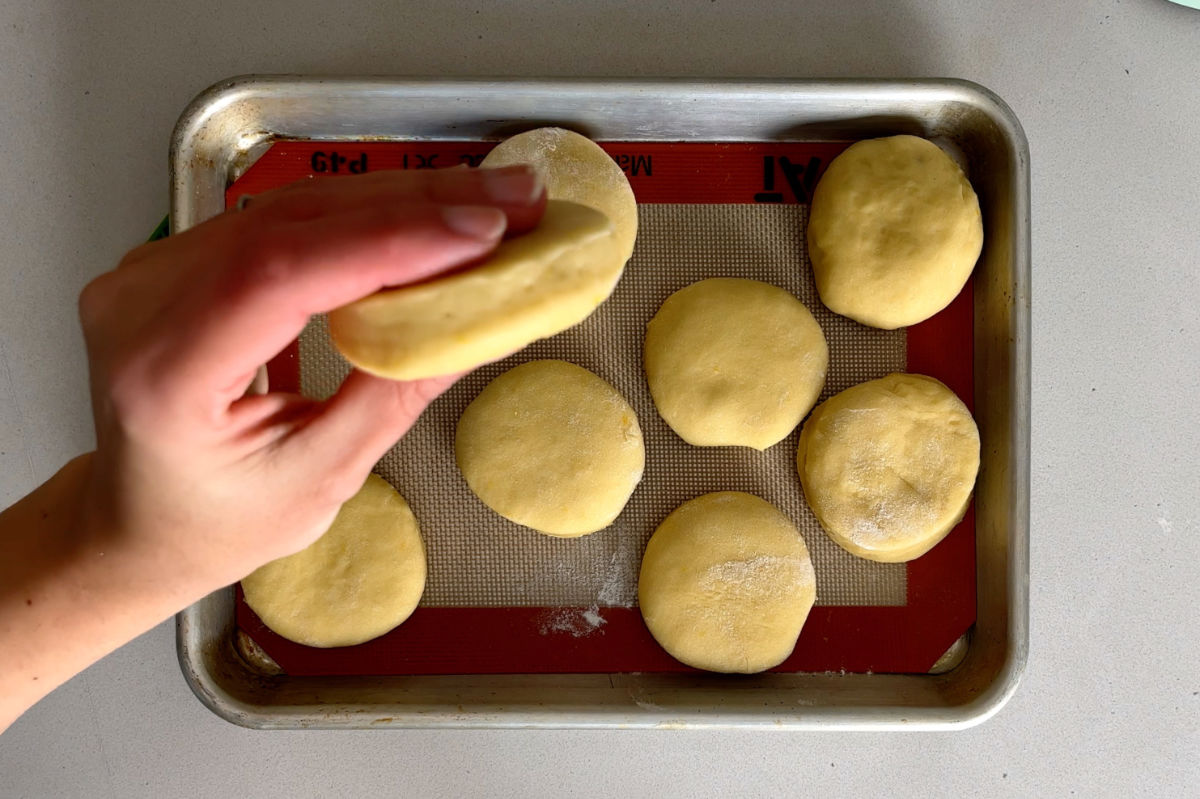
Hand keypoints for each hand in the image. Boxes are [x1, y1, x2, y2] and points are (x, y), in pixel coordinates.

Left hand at [76, 165, 545, 596]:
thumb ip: (395, 396)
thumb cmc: (218, 522)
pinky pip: (285, 216)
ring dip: (401, 198)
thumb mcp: (320, 478)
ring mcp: (155, 268)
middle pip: (289, 221)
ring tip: (492, 200)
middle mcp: (143, 301)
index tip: (481, 231)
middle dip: (415, 204)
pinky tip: (429, 210)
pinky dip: (367, 212)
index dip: (384, 242)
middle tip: (515, 199)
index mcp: (163, 374)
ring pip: (293, 205)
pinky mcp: (183, 255)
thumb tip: (482, 324)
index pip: (275, 275)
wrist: (139, 520)